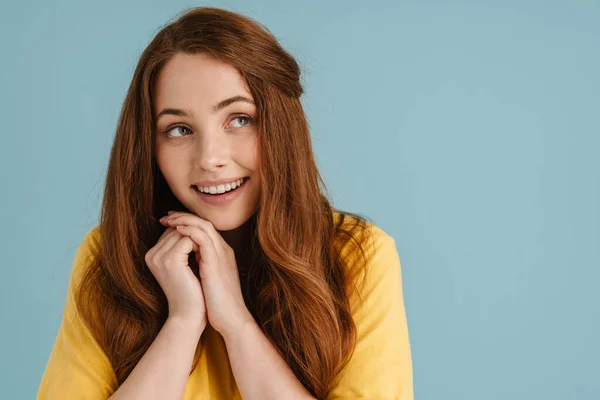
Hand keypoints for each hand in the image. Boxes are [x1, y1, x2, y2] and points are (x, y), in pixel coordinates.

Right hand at [144, 224, 207, 329]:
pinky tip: (204, 257)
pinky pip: (188, 239)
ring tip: (205, 255)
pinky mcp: (171, 259)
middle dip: (194, 235)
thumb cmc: (190, 291)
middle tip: (205, 251)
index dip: (190, 235)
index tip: (201, 248)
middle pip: (177, 229)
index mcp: (152, 255)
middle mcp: (151, 254)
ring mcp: (159, 256)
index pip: (172, 231)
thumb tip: (191, 226)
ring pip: (183, 232)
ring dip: (198, 240)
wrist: (190, 315)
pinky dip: (200, 245)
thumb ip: (181, 247)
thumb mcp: (183, 266)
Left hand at [159, 211, 253, 337]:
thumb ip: (202, 266)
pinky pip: (203, 238)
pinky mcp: (216, 263)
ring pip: (204, 226)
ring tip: (169, 220)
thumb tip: (188, 257)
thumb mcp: (209, 280)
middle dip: (184, 216)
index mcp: (221, 254)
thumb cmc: (218, 305)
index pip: (204, 229)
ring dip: (184, 220)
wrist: (231, 319)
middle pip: (204, 223)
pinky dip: (190, 230)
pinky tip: (177, 230)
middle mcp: (223, 251)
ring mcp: (221, 255)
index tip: (171, 221)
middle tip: (166, 216)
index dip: (187, 222)